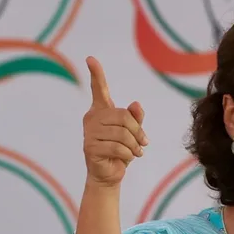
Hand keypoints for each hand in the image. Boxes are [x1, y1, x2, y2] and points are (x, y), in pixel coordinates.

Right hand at [82, 57, 147, 187]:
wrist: (110, 174)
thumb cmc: (121, 150)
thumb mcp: (133, 132)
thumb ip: (135, 118)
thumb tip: (136, 104)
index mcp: (101, 111)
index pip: (99, 90)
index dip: (96, 75)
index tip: (91, 58)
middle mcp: (92, 119)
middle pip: (122, 116)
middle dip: (137, 130)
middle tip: (144, 143)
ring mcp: (89, 133)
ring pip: (121, 133)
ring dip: (134, 145)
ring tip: (136, 152)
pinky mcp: (90, 147)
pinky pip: (117, 147)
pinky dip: (128, 154)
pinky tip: (128, 158)